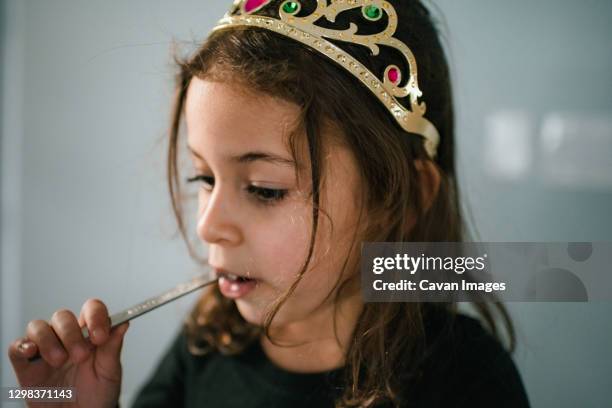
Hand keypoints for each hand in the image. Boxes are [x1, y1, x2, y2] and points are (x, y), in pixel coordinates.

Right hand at [7, 298, 128, 407]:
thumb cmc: (96, 397)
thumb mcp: (109, 374)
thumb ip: (112, 349)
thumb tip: (123, 323)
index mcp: (90, 335)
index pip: (91, 310)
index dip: (95, 316)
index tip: (100, 336)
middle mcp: (66, 338)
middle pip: (63, 316)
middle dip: (72, 333)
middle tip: (81, 356)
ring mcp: (45, 350)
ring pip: (38, 326)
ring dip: (49, 340)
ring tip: (59, 361)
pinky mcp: (26, 366)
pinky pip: (17, 347)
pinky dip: (22, 345)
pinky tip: (32, 352)